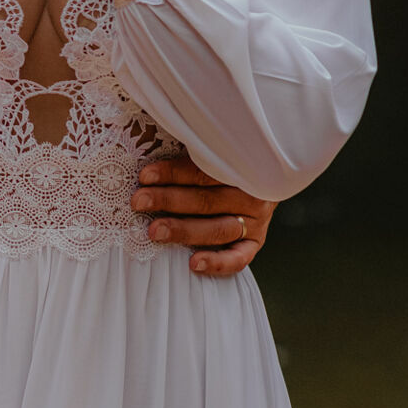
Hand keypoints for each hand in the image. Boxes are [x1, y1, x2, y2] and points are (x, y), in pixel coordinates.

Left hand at [132, 157, 274, 276]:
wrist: (268, 176)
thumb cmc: (228, 164)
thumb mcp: (217, 152)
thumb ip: (193, 151)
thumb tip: (151, 144)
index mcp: (241, 167)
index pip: (203, 171)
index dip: (172, 173)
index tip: (144, 176)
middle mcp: (251, 195)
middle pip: (206, 200)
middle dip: (168, 200)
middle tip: (139, 202)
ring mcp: (255, 221)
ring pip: (217, 229)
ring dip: (184, 230)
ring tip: (155, 231)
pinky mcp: (254, 243)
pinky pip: (238, 258)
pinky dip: (217, 262)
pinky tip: (193, 264)